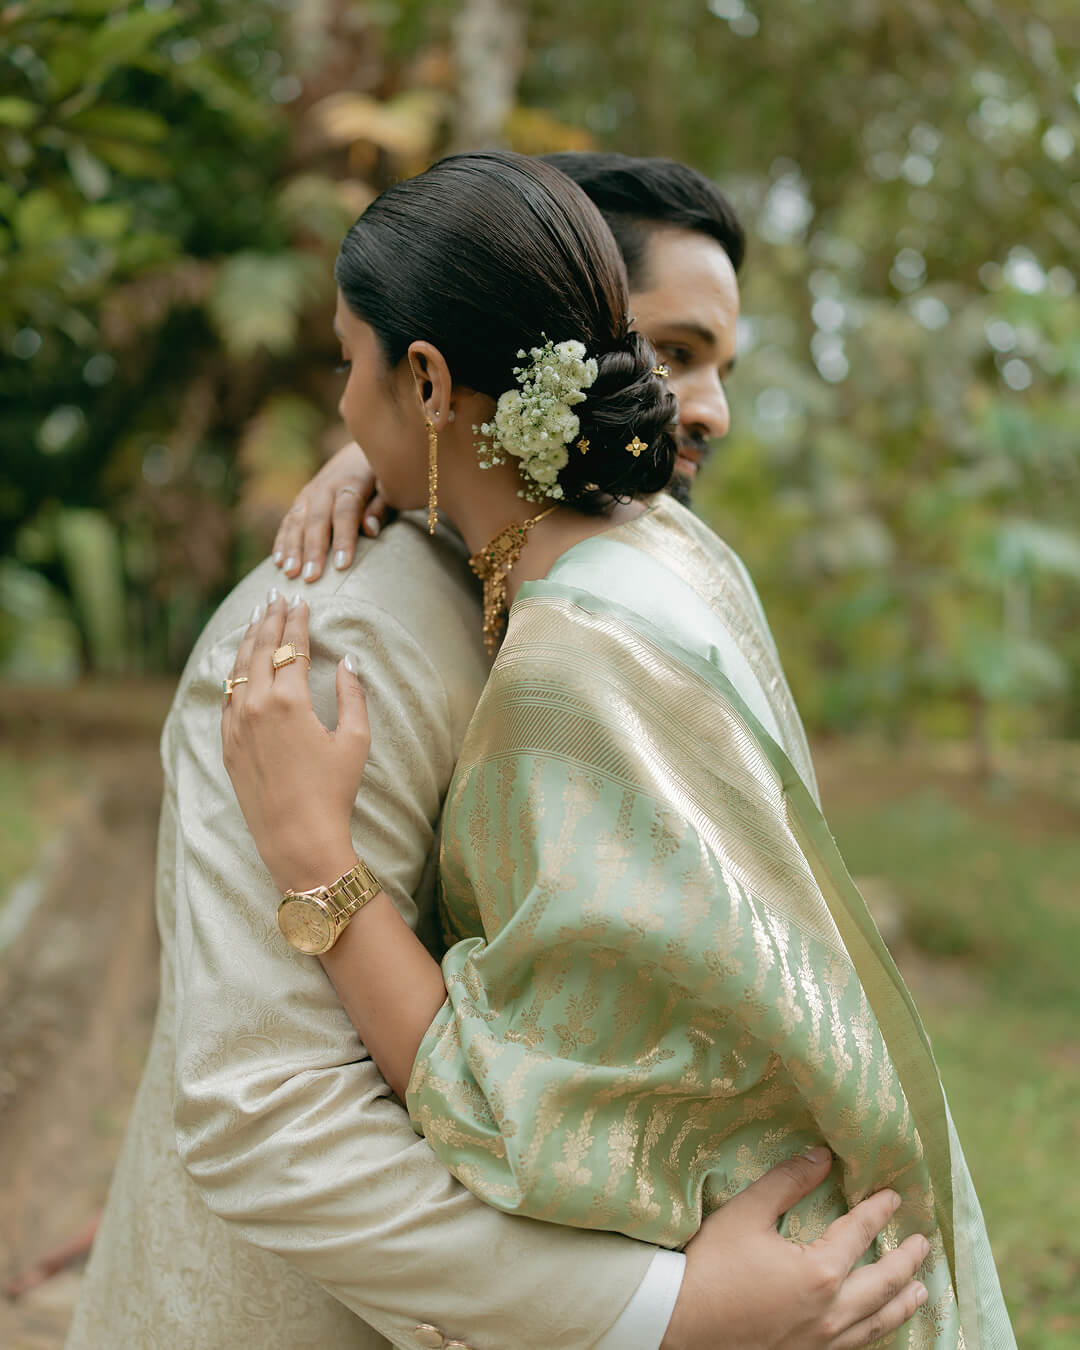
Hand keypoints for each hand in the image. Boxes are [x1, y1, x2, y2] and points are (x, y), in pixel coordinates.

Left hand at [221, 593, 368, 892]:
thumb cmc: (333, 791)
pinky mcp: (227, 745)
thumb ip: (353, 695)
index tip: (301, 601)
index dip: (297, 621)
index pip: (290, 648)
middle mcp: (256, 706)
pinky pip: (227, 698)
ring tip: (256, 619)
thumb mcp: (354, 740)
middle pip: (260, 650)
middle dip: (269, 620)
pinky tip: (240, 666)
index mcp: (290, 700)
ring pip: (237, 670)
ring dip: (248, 641)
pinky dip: (234, 674)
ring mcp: (236, 725)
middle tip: (275, 597)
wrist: (297, 838)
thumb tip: (350, 662)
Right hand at [272, 441, 389, 581]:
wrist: (362, 449)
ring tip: (290, 572)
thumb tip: (369, 530)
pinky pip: (288, 520)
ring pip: (297, 520)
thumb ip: (381, 507)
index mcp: (352, 480)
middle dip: (312, 550)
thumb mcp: (389, 486)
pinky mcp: (302, 498)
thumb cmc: (382, 476)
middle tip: (310, 577)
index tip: (341, 566)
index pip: (346, 512)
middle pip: (317, 520)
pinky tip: (278, 561)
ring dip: (292, 548)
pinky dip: (282, 541)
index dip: (343, 539)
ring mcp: (310, 492)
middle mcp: (326, 486)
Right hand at [661, 1149, 928, 1349]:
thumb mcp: (745, 1213)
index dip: (878, 1211)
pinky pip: (855, 1346)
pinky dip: (875, 1332)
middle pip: (882, 1284)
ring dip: (901, 1304)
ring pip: (876, 1323)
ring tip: (920, 1292)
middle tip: (923, 1244)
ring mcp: (821, 1342)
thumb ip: (787, 1182)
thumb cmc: (711, 1266)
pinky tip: (875, 1327)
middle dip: (906, 1261)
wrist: (678, 1324)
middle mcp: (831, 1312)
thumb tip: (821, 1156)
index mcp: (820, 1272)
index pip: (860, 1233)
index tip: (894, 1197)